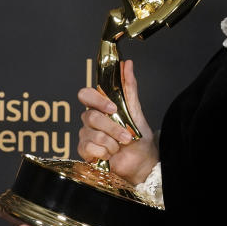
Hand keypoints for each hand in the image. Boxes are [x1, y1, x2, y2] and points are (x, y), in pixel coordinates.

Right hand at [77, 59, 158, 184]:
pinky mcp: (84, 151)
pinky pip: (88, 147)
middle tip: (127, 137)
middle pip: (90, 117)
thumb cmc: (139, 137)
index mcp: (101, 107)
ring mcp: (86, 135)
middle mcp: (90, 119)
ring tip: (121, 147)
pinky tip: (110, 155)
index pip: (85, 95)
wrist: (142, 162)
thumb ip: (129, 87)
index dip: (96, 100)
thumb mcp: (136, 111)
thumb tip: (128, 63)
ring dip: (112, 143)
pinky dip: (104, 152)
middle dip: (112, 128)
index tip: (112, 108)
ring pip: (91, 134)